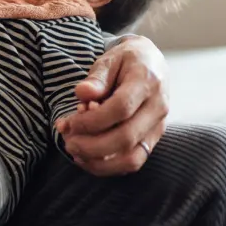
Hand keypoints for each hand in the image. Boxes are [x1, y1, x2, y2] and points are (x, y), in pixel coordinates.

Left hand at [55, 34, 168, 175]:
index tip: (70, 122)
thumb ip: (97, 77)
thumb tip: (82, 94)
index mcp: (147, 82)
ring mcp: (158, 127)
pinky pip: (133, 161)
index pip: (121, 108)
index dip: (92, 120)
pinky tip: (86, 158)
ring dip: (99, 162)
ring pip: (133, 157)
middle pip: (126, 137)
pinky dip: (109, 166)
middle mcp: (158, 108)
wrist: (151, 63)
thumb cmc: (126, 60)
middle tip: (67, 142)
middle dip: (92, 145)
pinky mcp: (153, 140)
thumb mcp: (110, 59)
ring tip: (74, 151)